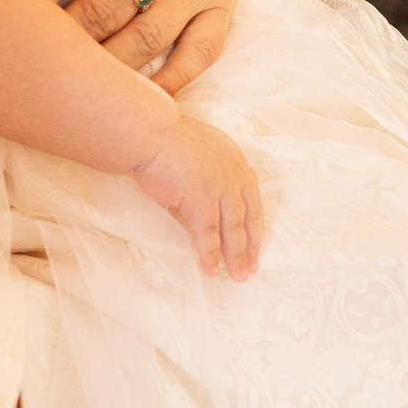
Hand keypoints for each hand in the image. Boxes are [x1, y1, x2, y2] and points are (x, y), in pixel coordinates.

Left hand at [41, 0, 260, 93]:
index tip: (2, 8)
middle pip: (102, 9)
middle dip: (59, 34)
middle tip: (24, 52)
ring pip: (145, 40)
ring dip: (104, 66)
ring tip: (68, 79)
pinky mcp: (223, 4)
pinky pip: (200, 53)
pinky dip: (171, 81)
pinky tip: (138, 100)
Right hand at [133, 115, 264, 279]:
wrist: (152, 130)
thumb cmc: (167, 139)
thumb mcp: (201, 151)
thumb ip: (211, 175)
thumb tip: (208, 204)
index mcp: (235, 162)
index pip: (253, 200)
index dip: (254, 226)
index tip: (255, 245)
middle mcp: (233, 175)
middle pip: (247, 218)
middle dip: (249, 246)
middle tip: (249, 269)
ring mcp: (219, 188)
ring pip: (232, 229)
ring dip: (234, 256)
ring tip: (236, 276)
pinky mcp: (201, 199)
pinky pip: (207, 233)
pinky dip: (209, 254)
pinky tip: (210, 269)